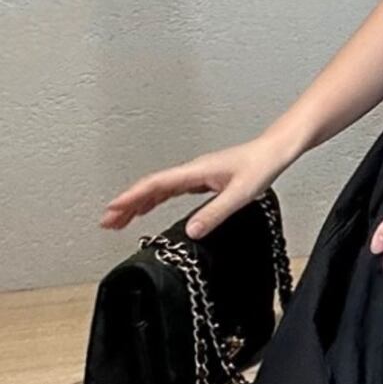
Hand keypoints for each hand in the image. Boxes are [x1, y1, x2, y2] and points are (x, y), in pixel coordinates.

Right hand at [98, 136, 292, 238]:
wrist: (274, 152)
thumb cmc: (260, 167)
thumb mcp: (239, 195)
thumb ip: (215, 213)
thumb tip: (191, 231)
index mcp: (195, 172)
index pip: (155, 185)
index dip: (132, 198)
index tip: (113, 210)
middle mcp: (191, 172)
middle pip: (150, 187)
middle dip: (127, 204)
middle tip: (106, 222)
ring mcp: (196, 175)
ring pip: (158, 189)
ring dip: (137, 203)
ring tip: (119, 219)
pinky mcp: (203, 180)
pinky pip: (171, 190)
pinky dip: (155, 199)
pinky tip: (149, 208)